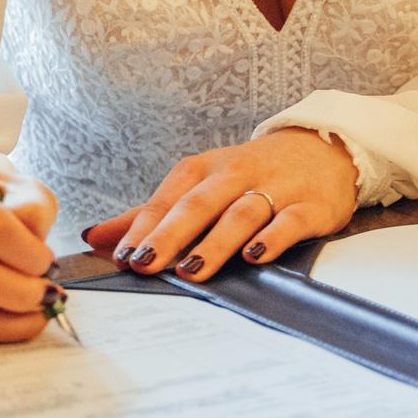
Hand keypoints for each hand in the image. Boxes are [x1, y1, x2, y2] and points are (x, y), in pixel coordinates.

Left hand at [82, 130, 356, 282]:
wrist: (322, 148)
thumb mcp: (198, 185)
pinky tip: (256, 255)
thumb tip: (94, 237)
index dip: (143, 228)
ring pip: (239, 214)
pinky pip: (290, 221)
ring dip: (214, 242)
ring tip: (192, 268)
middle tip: (146, 264)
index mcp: (202, 170)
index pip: (166, 200)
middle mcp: (234, 176)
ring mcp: (274, 190)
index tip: (122, 256)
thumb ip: (149, 214)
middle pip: (197, 205)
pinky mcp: (310, 206)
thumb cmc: (249, 174)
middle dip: (169, 235)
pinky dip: (272, 237)